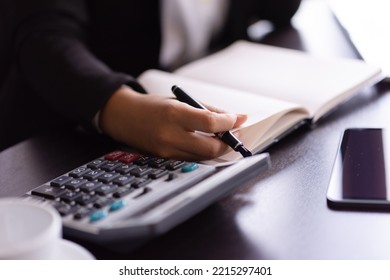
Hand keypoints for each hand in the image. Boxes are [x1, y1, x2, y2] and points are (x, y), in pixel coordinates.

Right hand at [99, 86, 246, 160]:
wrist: (125, 117)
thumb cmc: (154, 106)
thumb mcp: (181, 100)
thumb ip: (208, 110)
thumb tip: (234, 119)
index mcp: (174, 114)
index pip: (210, 123)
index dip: (229, 123)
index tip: (238, 119)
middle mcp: (170, 135)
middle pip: (210, 148)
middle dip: (228, 143)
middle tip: (234, 134)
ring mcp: (167, 150)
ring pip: (203, 157)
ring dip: (217, 148)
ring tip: (221, 137)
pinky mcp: (166, 159)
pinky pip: (192, 159)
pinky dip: (203, 152)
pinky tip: (206, 143)